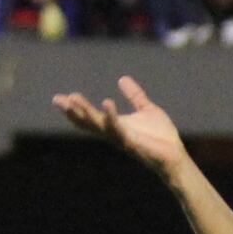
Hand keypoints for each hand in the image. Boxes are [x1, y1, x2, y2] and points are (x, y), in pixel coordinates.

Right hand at [51, 75, 188, 176]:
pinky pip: (119, 129)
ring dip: (85, 112)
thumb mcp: (146, 109)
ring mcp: (121, 139)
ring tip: (73, 98)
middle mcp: (114, 133)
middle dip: (72, 111)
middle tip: (57, 99)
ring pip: (98, 125)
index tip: (62, 97)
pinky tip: (107, 103)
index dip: (76, 108)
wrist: (176, 155)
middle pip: (88, 122)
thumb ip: (134, 96)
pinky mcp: (132, 142)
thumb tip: (122, 79)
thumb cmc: (161, 137)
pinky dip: (112, 116)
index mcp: (115, 126)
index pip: (90, 117)